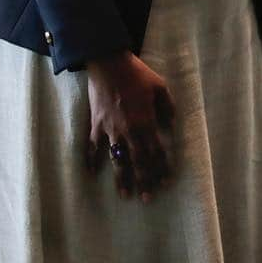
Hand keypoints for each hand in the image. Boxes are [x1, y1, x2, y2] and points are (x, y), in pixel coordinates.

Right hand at [85, 50, 175, 202]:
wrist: (109, 64)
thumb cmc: (137, 74)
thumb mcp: (160, 87)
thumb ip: (167, 107)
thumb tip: (170, 125)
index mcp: (146, 122)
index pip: (156, 151)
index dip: (161, 167)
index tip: (166, 182)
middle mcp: (128, 130)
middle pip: (138, 161)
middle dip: (144, 180)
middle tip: (148, 198)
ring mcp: (109, 130)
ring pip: (117, 160)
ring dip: (122, 179)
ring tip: (125, 195)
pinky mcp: (95, 126)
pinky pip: (92, 148)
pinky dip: (91, 162)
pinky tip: (91, 175)